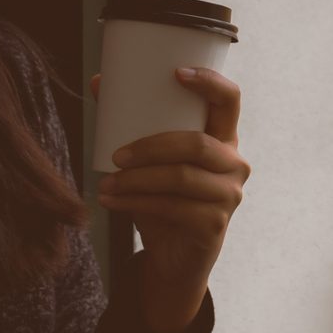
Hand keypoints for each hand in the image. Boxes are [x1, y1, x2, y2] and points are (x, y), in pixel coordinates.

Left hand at [89, 67, 249, 332]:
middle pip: (197, 144)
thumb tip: (98, 81)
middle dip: (151, 147)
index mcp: (224, 137)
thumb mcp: (152, 161)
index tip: (176, 73)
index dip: (209, 83)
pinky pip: (173, 208)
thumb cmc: (165, 199)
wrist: (175, 258)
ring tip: (107, 182)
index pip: (230, 101)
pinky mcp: (214, 224)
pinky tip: (113, 202)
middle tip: (116, 155)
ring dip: (137, 180)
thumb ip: (131, 125)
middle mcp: (234, 163)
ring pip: (181, 178)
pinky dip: (137, 203)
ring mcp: (229, 195)